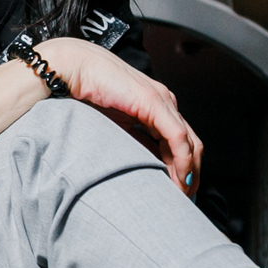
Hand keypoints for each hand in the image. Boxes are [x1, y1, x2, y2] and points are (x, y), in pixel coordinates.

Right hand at [34, 38, 202, 195]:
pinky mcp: (154, 103)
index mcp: (156, 106)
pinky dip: (182, 160)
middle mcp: (164, 103)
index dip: (184, 168)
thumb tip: (140, 167)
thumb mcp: (115, 126)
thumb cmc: (87, 93)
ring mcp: (162, 101)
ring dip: (189, 171)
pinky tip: (179, 177)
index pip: (181, 142)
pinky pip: (177, 137)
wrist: (74, 69)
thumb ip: (131, 142)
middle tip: (186, 198)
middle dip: (192, 174)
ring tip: (182, 193)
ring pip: (190, 142)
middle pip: (192, 144)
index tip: (180, 190)